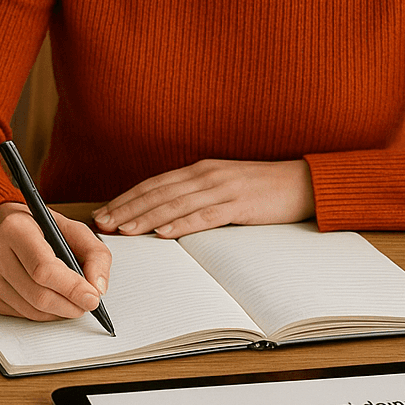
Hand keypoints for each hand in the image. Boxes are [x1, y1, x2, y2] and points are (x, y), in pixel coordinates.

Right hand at [0, 202, 112, 320]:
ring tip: (70, 302)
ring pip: (30, 310)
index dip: (71, 288)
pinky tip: (47, 299)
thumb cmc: (39, 228)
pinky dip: (40, 314)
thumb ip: (95, 254)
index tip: (92, 298)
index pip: (44, 269)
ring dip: (57, 312)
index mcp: (16, 227)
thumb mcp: (72, 229)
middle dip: (69, 305)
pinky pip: (18, 314)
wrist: (1, 225)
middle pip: (38, 295)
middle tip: (86, 304)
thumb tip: (98, 288)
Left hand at [92, 158, 314, 237]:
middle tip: (102, 224)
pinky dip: (183, 224)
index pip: (154, 185)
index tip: (104, 213)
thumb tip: (164, 216)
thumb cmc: (261, 189)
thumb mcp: (222, 187)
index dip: (126, 198)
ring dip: (146, 218)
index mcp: (199, 170)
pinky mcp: (239, 204)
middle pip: (158, 193)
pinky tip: (164, 234)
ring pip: (176, 204)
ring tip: (124, 230)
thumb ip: (195, 196)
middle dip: (127, 209)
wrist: (302, 183)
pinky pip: (206, 215)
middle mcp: (205, 175)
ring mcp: (222, 188)